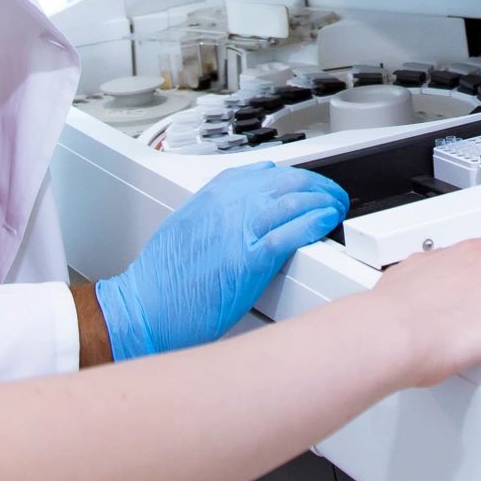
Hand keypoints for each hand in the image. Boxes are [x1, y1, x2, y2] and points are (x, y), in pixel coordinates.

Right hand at [96, 163, 350, 358]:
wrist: (143, 308)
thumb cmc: (160, 281)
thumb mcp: (185, 230)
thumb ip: (214, 216)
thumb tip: (241, 216)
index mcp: (210, 197)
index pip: (263, 171)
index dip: (292, 177)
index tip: (305, 185)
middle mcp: (225, 206)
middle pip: (285, 180)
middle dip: (315, 185)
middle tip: (330, 196)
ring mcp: (237, 230)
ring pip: (293, 199)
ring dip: (323, 200)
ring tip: (336, 208)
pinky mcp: (247, 259)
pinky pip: (290, 230)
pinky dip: (314, 222)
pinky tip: (326, 222)